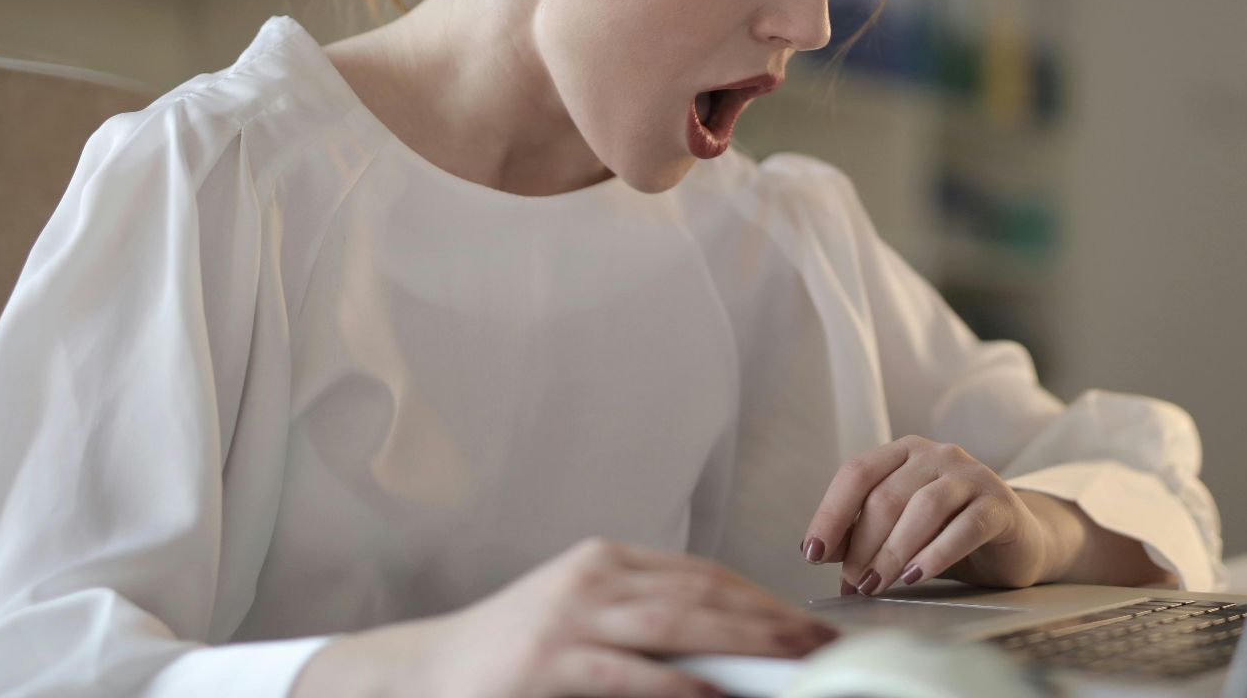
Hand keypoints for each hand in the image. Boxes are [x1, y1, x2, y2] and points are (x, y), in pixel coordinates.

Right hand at [290, 537, 837, 697]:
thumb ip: (644, 627)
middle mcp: (593, 577)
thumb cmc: (508, 656)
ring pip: (678, 623)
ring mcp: (569, 618)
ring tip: (794, 663)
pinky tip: (717, 694)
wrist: (421, 674)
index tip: (807, 624)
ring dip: (745, 643)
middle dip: (771, 618)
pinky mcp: (549, 662)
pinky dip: (680, 685)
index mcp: (606, 562)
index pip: (703, 573)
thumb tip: (723, 656)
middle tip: (824, 644)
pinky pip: (630, 674)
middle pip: (703, 592)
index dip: (761, 597)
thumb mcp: (580, 623)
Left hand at [799, 435, 1062, 595]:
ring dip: (893, 551)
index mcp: (905, 452)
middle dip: (863, 545)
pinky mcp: (1000, 504)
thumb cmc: (948, 532)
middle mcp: (937, 454)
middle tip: (854, 582)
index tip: (813, 552)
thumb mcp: (900, 530)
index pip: (857, 473)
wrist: (1016, 540)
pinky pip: (964, 526)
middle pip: (887, 496)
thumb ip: (863, 534)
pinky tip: (915, 576)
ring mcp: (971, 475)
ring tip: (877, 584)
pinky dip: (936, 553)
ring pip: (923, 508)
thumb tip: (819, 552)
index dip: (831, 513)